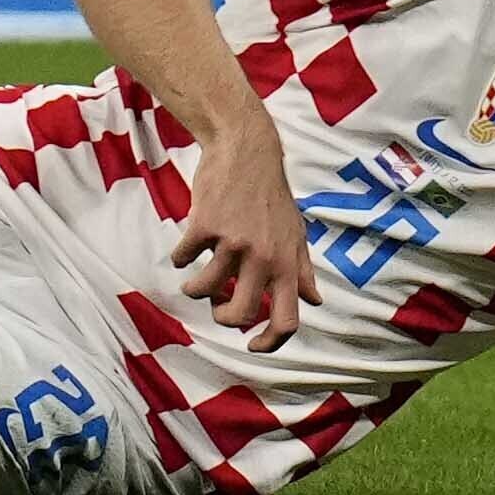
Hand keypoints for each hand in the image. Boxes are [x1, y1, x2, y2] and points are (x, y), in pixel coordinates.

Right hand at [164, 123, 308, 341]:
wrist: (246, 149)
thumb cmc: (271, 195)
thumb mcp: (296, 233)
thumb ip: (303, 270)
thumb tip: (314, 301)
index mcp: (287, 264)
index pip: (287, 320)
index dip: (269, 343)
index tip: (252, 345)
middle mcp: (263, 257)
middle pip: (239, 315)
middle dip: (222, 318)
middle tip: (217, 306)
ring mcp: (233, 241)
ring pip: (203, 290)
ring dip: (194, 290)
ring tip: (194, 279)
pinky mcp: (205, 225)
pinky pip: (183, 257)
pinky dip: (180, 256)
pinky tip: (186, 246)